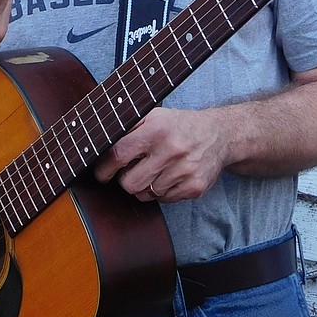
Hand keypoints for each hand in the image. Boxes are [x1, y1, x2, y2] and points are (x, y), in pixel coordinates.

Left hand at [94, 107, 227, 202]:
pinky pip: (164, 200)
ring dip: (145, 185)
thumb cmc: (179, 125)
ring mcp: (185, 170)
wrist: (219, 134)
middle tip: (133, 170)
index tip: (101, 173)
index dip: (104, 167)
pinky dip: (162, 192)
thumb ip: (127, 128)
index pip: (119, 154)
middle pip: (130, 183)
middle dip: (126, 180)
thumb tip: (97, 143)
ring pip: (146, 194)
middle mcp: (172, 149)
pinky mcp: (195, 187)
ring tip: (156, 169)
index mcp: (157, 129)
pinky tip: (169, 176)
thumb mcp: (153, 116)